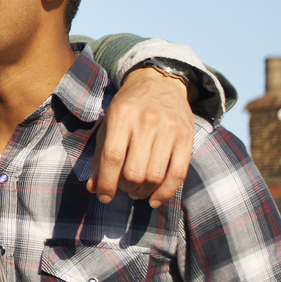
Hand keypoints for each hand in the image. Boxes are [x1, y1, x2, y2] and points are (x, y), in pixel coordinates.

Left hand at [88, 66, 194, 205]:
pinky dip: (165, 193)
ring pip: (155, 176)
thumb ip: (100, 156)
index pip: (112, 157)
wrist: (160, 82)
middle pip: (134, 171)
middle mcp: (146, 121)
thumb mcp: (109, 123)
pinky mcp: (186, 138)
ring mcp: (169, 129)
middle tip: (123, 188)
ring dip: (143, 192)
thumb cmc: (129, 107)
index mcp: (122, 115)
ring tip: (136, 191)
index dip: (107, 183)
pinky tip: (154, 199)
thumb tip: (94, 188)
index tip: (103, 196)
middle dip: (125, 188)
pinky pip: (178, 174)